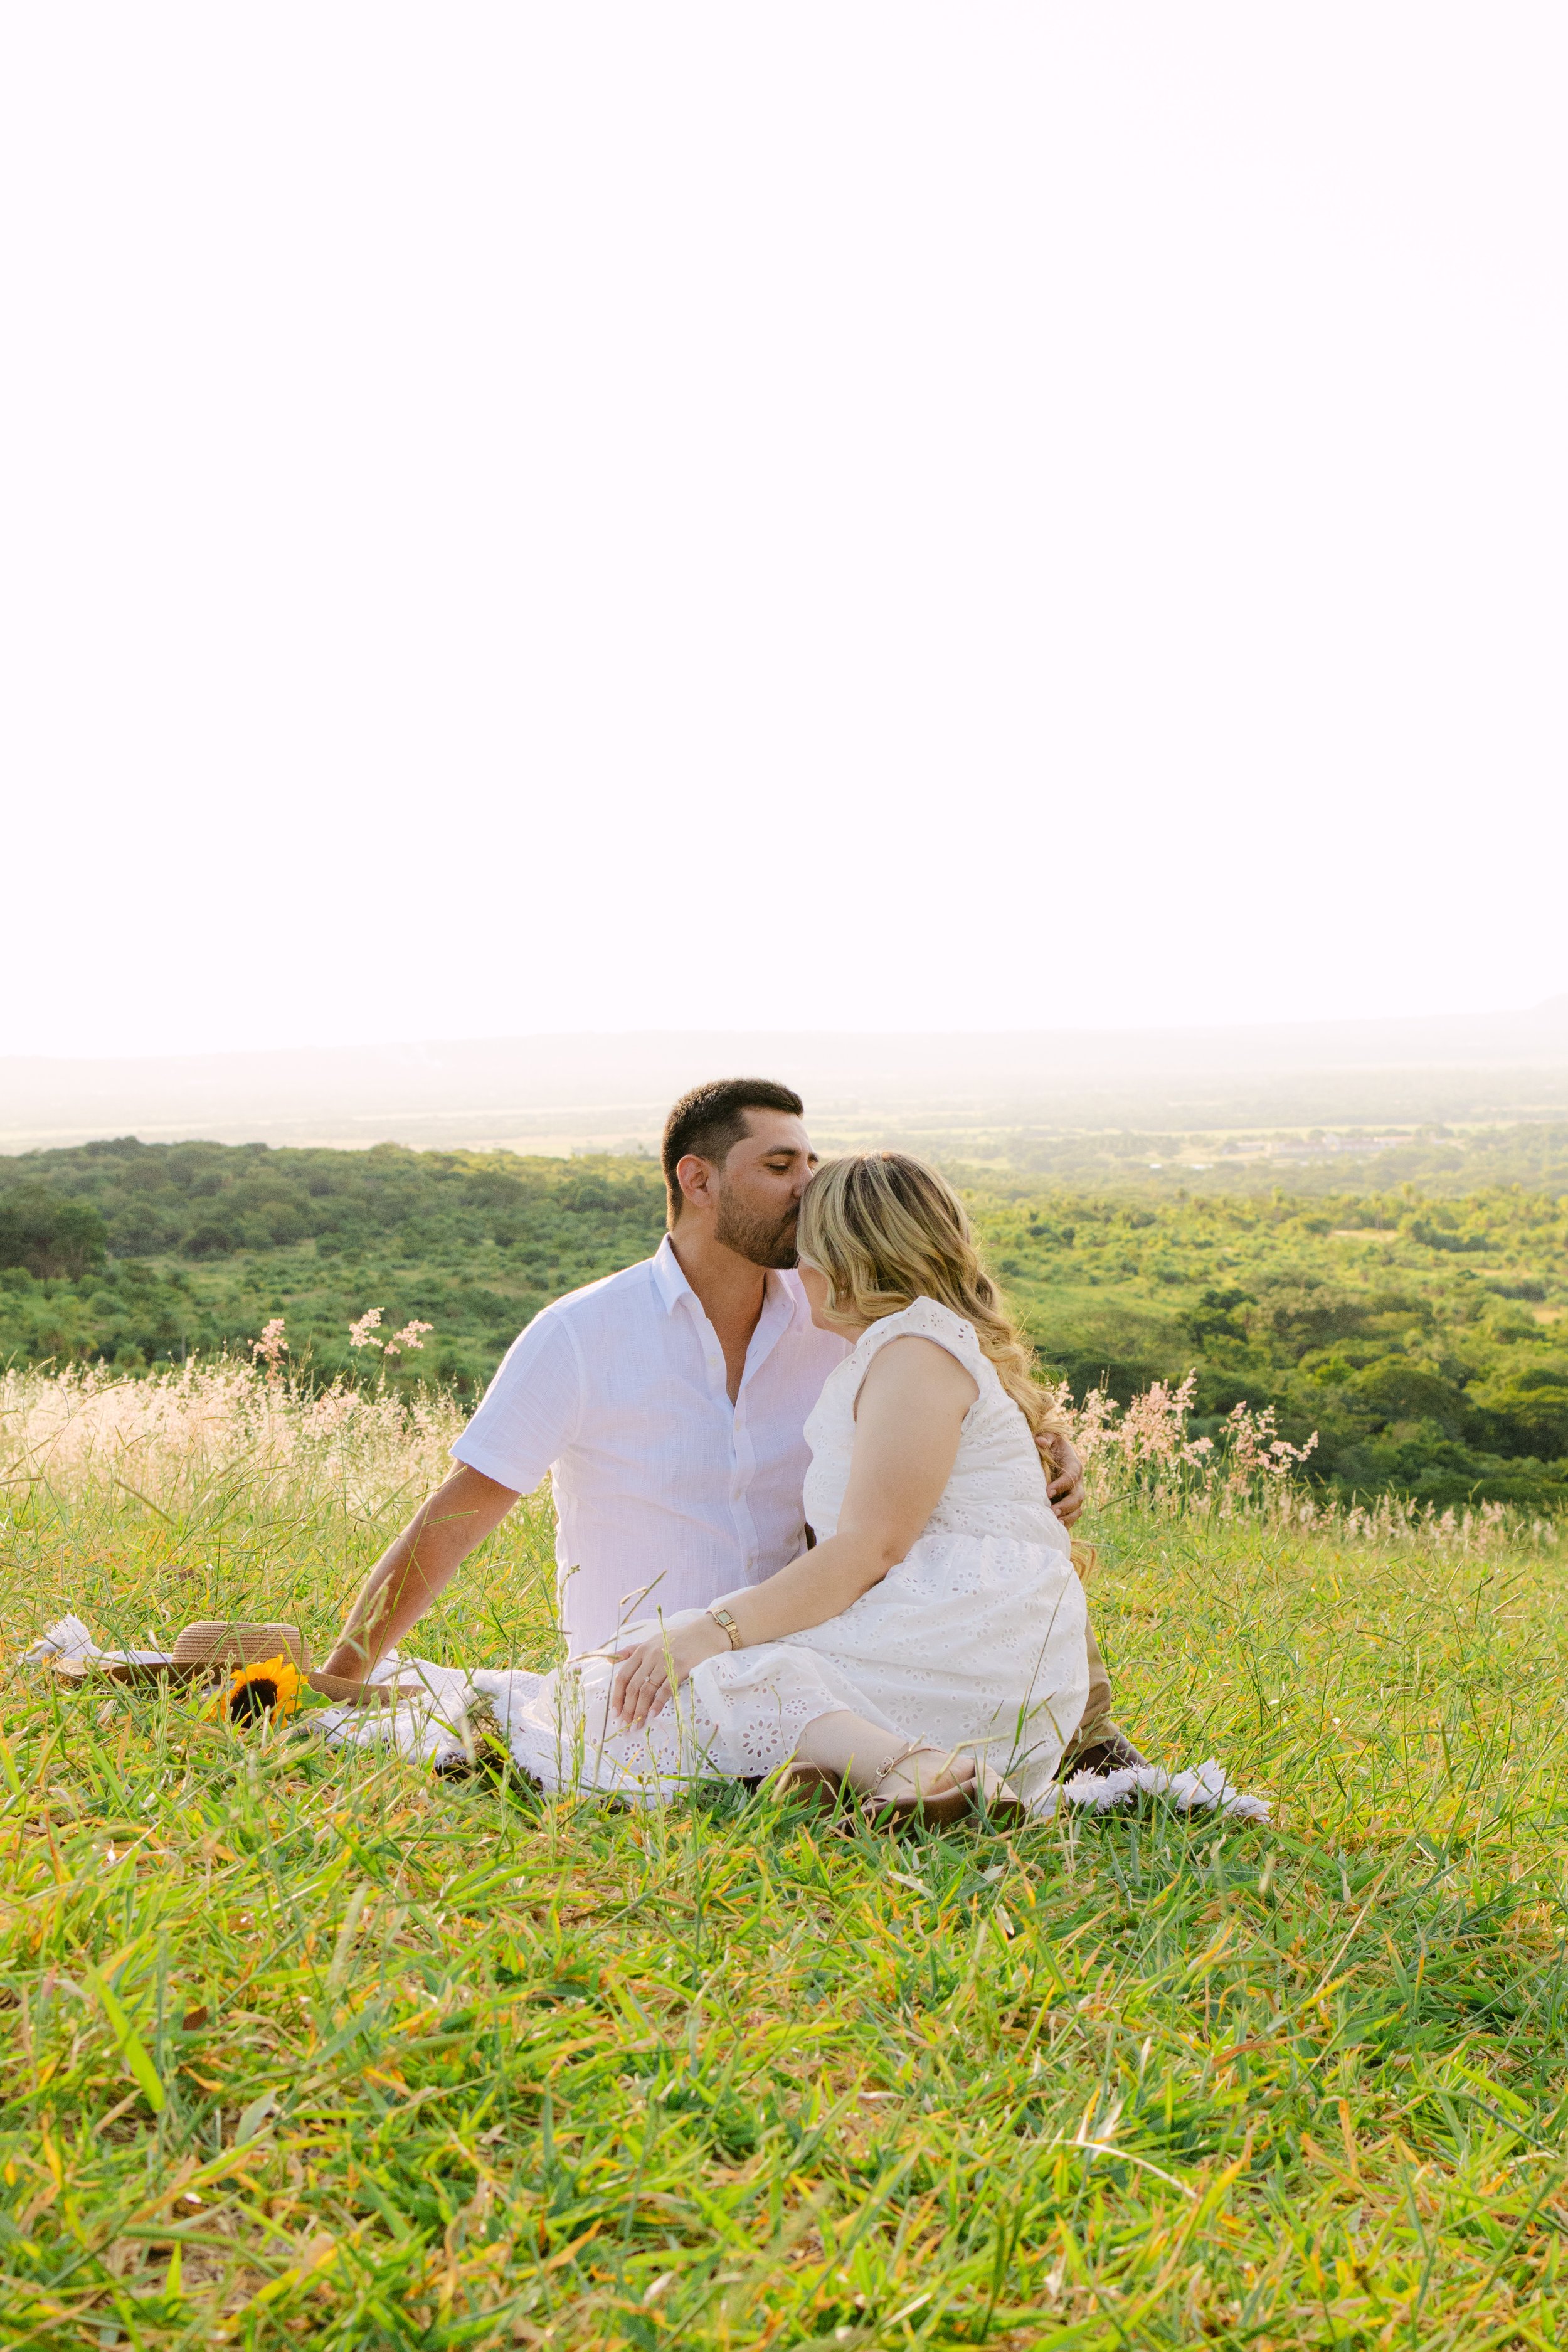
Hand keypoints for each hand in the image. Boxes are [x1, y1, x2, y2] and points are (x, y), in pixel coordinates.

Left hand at [610, 1613, 728, 1729]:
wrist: (705, 1634)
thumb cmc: (677, 1639)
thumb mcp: (651, 1640)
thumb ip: (631, 1650)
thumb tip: (608, 1659)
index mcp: (641, 1650)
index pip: (623, 1676)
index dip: (617, 1696)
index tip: (615, 1713)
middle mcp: (651, 1655)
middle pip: (633, 1687)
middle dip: (627, 1709)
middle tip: (625, 1725)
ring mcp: (665, 1662)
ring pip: (647, 1690)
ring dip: (640, 1711)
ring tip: (637, 1725)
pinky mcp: (680, 1668)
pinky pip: (665, 1690)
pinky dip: (657, 1704)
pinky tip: (652, 1715)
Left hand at [1044, 1432, 1085, 1526]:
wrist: (1053, 1454)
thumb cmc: (1049, 1445)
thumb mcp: (1049, 1437)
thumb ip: (1046, 1438)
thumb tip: (1039, 1441)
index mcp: (1073, 1465)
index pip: (1071, 1477)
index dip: (1061, 1485)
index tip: (1048, 1492)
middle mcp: (1077, 1482)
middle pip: (1077, 1496)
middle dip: (1066, 1506)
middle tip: (1052, 1511)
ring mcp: (1074, 1494)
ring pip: (1077, 1509)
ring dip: (1067, 1517)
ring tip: (1055, 1523)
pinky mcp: (1069, 1503)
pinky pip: (1072, 1516)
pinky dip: (1066, 1523)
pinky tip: (1055, 1529)